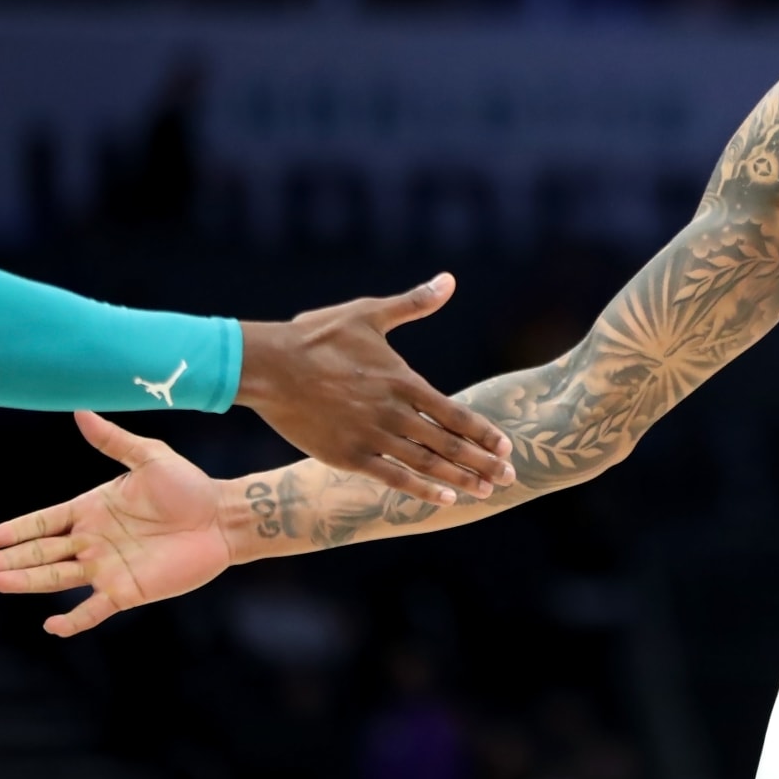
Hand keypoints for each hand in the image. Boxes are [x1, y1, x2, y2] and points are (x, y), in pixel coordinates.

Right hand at [0, 411, 231, 635]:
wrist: (222, 516)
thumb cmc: (189, 485)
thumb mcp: (149, 457)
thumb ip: (114, 440)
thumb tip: (81, 411)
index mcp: (91, 509)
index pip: (45, 521)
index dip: (19, 529)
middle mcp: (92, 541)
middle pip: (43, 552)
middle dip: (12, 559)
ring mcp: (106, 568)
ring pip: (58, 578)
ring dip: (30, 582)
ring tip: (0, 582)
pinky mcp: (127, 590)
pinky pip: (93, 610)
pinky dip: (73, 621)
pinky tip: (52, 626)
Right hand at [237, 273, 514, 505]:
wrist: (268, 366)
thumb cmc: (317, 336)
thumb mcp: (369, 314)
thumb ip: (414, 303)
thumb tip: (449, 280)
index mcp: (403, 381)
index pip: (455, 413)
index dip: (483, 432)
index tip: (507, 445)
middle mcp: (394, 413)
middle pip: (448, 444)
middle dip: (483, 461)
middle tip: (510, 476)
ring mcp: (371, 437)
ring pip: (426, 464)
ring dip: (459, 479)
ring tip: (486, 491)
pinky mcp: (347, 455)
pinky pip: (392, 477)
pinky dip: (421, 489)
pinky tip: (445, 499)